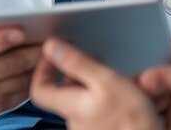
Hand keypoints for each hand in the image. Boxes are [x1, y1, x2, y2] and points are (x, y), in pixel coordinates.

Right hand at [0, 0, 41, 116]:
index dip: (2, 39)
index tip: (21, 29)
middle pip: (9, 63)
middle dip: (32, 50)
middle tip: (52, 37)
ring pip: (21, 78)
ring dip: (41, 64)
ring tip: (57, 49)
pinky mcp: (0, 105)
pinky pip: (25, 91)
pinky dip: (39, 77)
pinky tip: (50, 65)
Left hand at [30, 38, 161, 129]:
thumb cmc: (132, 121)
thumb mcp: (106, 81)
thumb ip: (77, 63)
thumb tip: (52, 47)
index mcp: (70, 107)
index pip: (38, 89)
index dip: (43, 69)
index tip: (55, 53)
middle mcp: (75, 121)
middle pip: (63, 93)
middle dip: (74, 72)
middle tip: (90, 59)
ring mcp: (89, 128)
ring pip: (81, 100)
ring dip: (91, 83)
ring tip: (109, 73)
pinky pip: (96, 110)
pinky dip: (103, 97)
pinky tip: (120, 94)